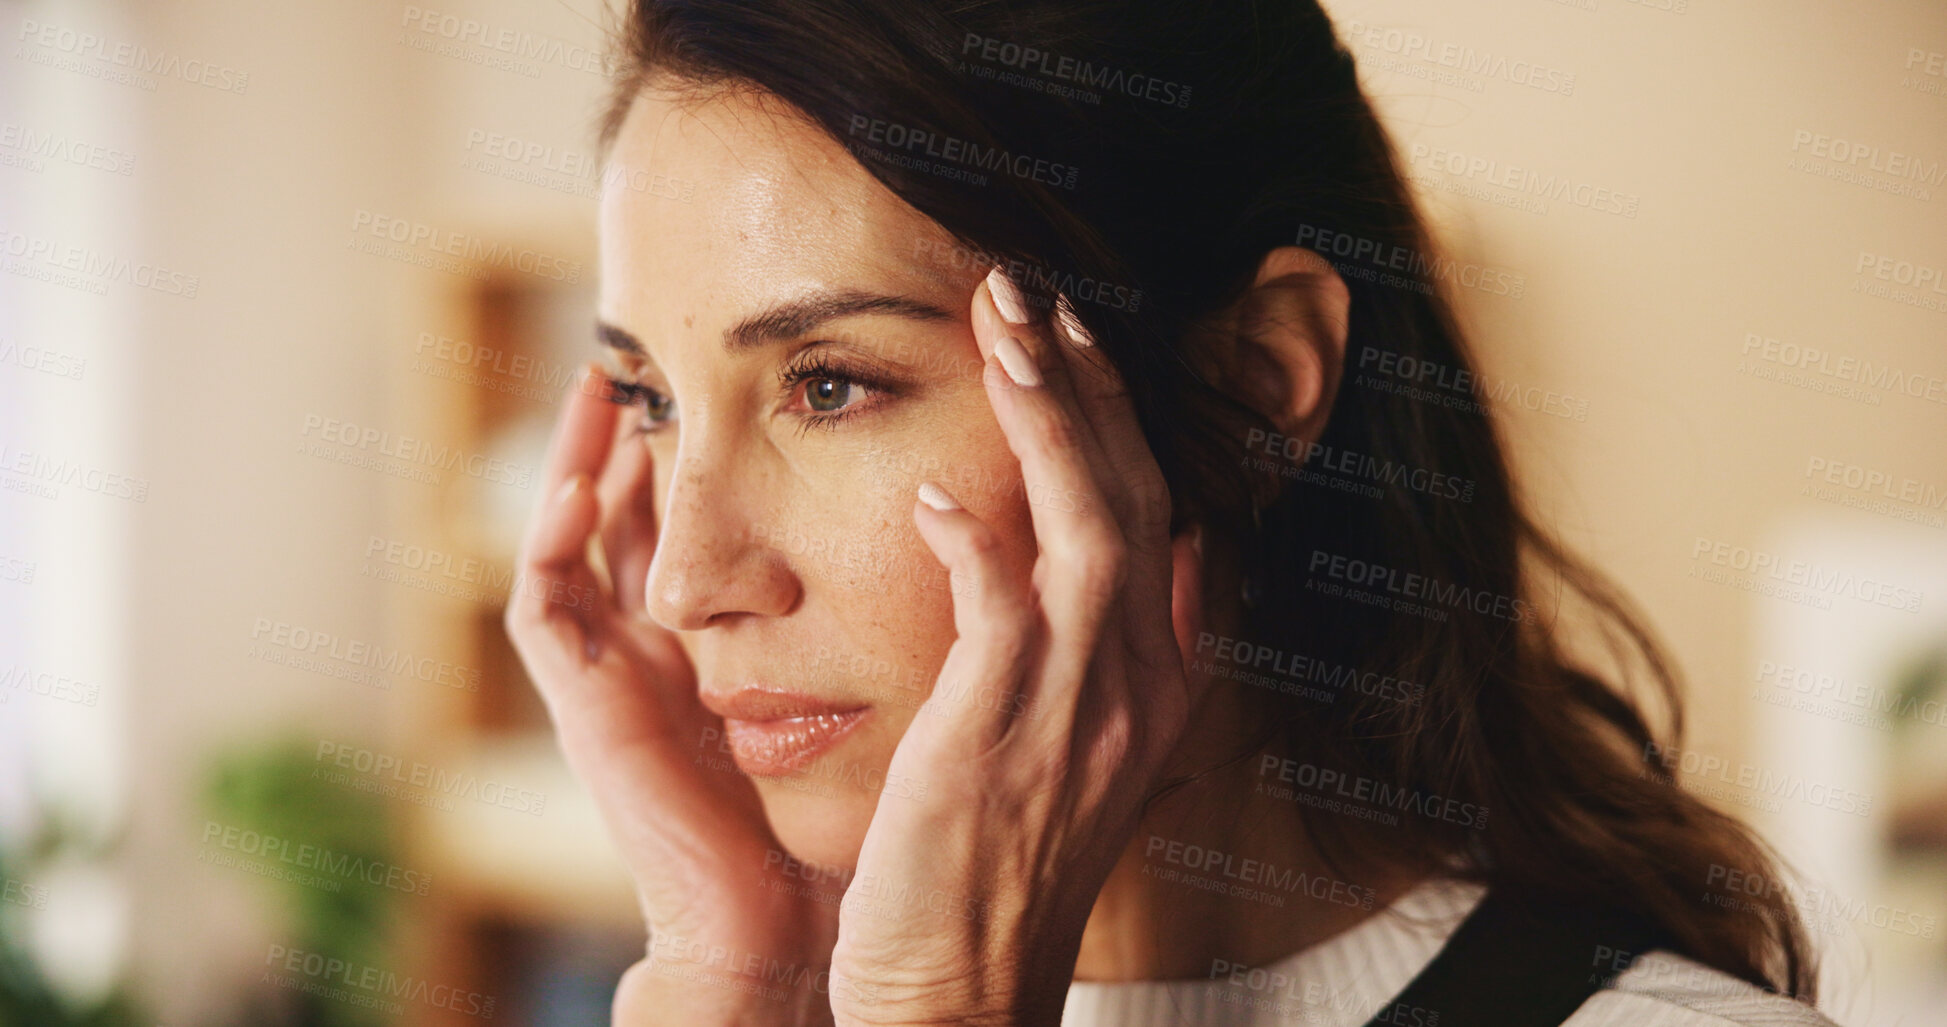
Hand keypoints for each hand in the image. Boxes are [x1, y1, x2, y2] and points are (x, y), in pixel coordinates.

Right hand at [505, 365, 842, 1025]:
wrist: (800, 920)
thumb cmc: (851, 815)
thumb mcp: (881, 691)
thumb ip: (905, 618)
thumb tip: (977, 535)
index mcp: (733, 643)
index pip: (713, 518)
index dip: (719, 446)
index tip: (749, 371)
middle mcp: (665, 646)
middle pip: (639, 511)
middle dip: (646, 429)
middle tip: (661, 344)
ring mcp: (616, 672)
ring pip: (579, 537)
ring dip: (586, 455)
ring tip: (609, 375)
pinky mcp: (585, 703)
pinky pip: (546, 603)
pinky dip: (555, 536)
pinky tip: (588, 474)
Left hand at [827, 274, 1207, 1025]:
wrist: (964, 987)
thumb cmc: (1000, 866)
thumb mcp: (1090, 755)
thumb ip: (1131, 655)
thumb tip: (1177, 567)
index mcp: (1158, 678)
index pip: (1157, 511)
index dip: (1119, 416)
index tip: (1076, 338)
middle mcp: (1138, 681)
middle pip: (1132, 493)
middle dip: (1084, 382)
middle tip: (1030, 292)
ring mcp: (1079, 705)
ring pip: (1088, 522)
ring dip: (1046, 415)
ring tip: (1001, 326)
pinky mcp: (1003, 730)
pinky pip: (1002, 604)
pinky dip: (977, 537)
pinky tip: (939, 490)